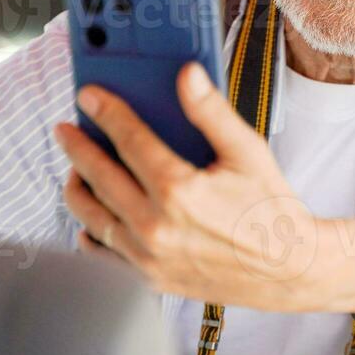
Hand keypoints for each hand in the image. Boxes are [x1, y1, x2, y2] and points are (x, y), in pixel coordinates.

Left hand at [55, 62, 332, 309]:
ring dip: (77, 188)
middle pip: (99, 177)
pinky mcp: (150, 279)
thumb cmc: (272, 210)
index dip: (106, 113)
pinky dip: (89, 232)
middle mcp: (157, 227)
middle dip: (77, 148)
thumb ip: (211, 113)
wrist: (289, 269)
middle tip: (65, 129)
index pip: (130, 141)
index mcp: (180, 191)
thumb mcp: (248, 153)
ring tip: (75, 169)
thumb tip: (187, 75)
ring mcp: (149, 258)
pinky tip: (91, 216)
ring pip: (91, 217)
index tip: (89, 96)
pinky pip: (102, 255)